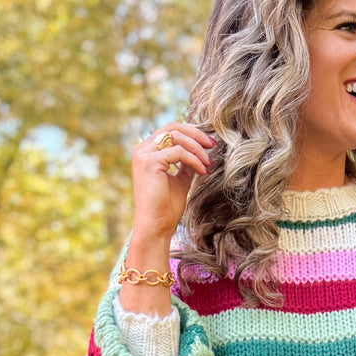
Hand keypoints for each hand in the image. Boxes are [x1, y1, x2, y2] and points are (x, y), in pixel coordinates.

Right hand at [131, 121, 216, 239]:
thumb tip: (201, 152)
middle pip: (173, 127)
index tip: (209, 144)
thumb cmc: (166, 208)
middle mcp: (142, 150)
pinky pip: (179, 152)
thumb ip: (186, 164)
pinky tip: (203, 171)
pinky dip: (194, 159)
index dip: (192, 133)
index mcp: (147, 152)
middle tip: (213, 145)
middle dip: (196, 134)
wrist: (156, 227)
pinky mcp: (149, 162)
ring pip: (176, 137)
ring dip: (197, 148)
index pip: (170, 130)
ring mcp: (144, 155)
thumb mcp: (180, 180)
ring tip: (208, 163)